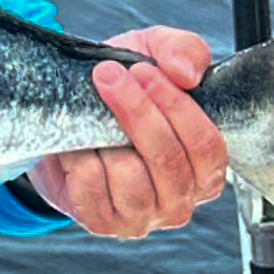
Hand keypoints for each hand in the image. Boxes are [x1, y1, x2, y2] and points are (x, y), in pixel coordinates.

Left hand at [27, 27, 227, 238]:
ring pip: (132, 181)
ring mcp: (143, 216)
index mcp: (205, 167)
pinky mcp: (103, 222)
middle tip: (108, 76)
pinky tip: (77, 142)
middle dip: (137, 112)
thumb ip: (182, 50)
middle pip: (168, 161)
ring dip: (107, 139)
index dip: (177, 107)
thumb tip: (186, 72)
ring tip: (91, 112)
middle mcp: (181, 199)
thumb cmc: (121, 92)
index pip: (206, 145)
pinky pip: (93, 192)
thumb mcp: (151, 54)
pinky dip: (80, 160)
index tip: (144, 71)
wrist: (67, 118)